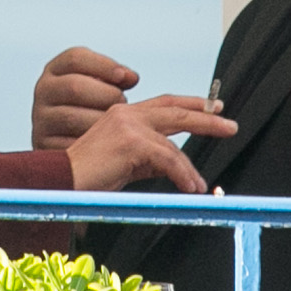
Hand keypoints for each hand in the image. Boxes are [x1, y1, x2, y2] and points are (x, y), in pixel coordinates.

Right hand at [31, 47, 139, 151]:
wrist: (70, 146)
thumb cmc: (94, 108)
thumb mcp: (101, 85)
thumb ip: (117, 78)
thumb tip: (131, 78)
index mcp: (55, 70)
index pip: (75, 58)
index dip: (104, 66)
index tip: (127, 78)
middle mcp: (43, 90)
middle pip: (74, 86)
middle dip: (107, 96)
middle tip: (124, 106)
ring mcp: (41, 118)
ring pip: (72, 118)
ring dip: (102, 122)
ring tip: (116, 126)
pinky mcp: (43, 144)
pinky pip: (70, 144)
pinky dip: (92, 145)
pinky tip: (106, 144)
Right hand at [63, 95, 235, 193]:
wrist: (61, 183)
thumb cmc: (86, 178)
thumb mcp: (124, 163)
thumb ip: (148, 158)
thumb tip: (174, 165)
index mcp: (124, 116)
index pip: (164, 103)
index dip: (190, 104)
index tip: (212, 106)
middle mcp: (126, 114)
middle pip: (175, 111)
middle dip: (206, 118)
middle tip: (229, 125)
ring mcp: (128, 125)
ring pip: (173, 143)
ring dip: (190, 167)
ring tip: (199, 186)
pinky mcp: (131, 142)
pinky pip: (167, 159)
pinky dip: (182, 175)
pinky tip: (189, 187)